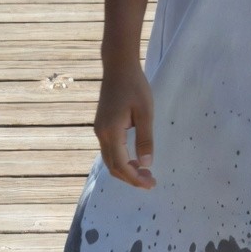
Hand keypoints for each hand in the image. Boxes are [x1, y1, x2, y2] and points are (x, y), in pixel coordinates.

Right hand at [93, 60, 155, 188]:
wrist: (118, 67)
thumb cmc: (135, 86)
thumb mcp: (145, 112)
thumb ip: (145, 139)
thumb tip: (146, 164)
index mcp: (111, 132)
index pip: (121, 165)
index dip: (135, 178)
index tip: (150, 184)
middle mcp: (101, 134)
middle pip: (112, 166)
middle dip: (130, 178)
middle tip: (150, 182)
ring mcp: (100, 130)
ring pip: (110, 160)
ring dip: (125, 170)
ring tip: (144, 174)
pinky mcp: (102, 125)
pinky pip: (109, 150)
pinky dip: (121, 160)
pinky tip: (134, 159)